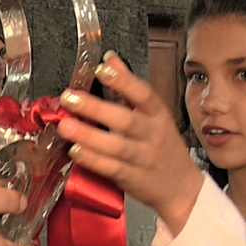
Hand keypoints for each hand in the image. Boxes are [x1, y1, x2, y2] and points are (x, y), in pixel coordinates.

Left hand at [56, 54, 204, 234]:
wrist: (180, 187)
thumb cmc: (162, 146)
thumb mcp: (152, 115)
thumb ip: (128, 88)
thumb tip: (110, 59)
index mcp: (158, 116)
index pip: (144, 95)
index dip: (123, 81)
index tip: (101, 69)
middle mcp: (152, 136)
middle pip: (125, 121)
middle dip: (96, 108)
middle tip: (69, 97)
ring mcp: (142, 159)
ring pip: (116, 147)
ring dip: (89, 136)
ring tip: (65, 126)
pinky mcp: (131, 178)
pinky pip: (110, 169)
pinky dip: (93, 160)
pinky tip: (75, 151)